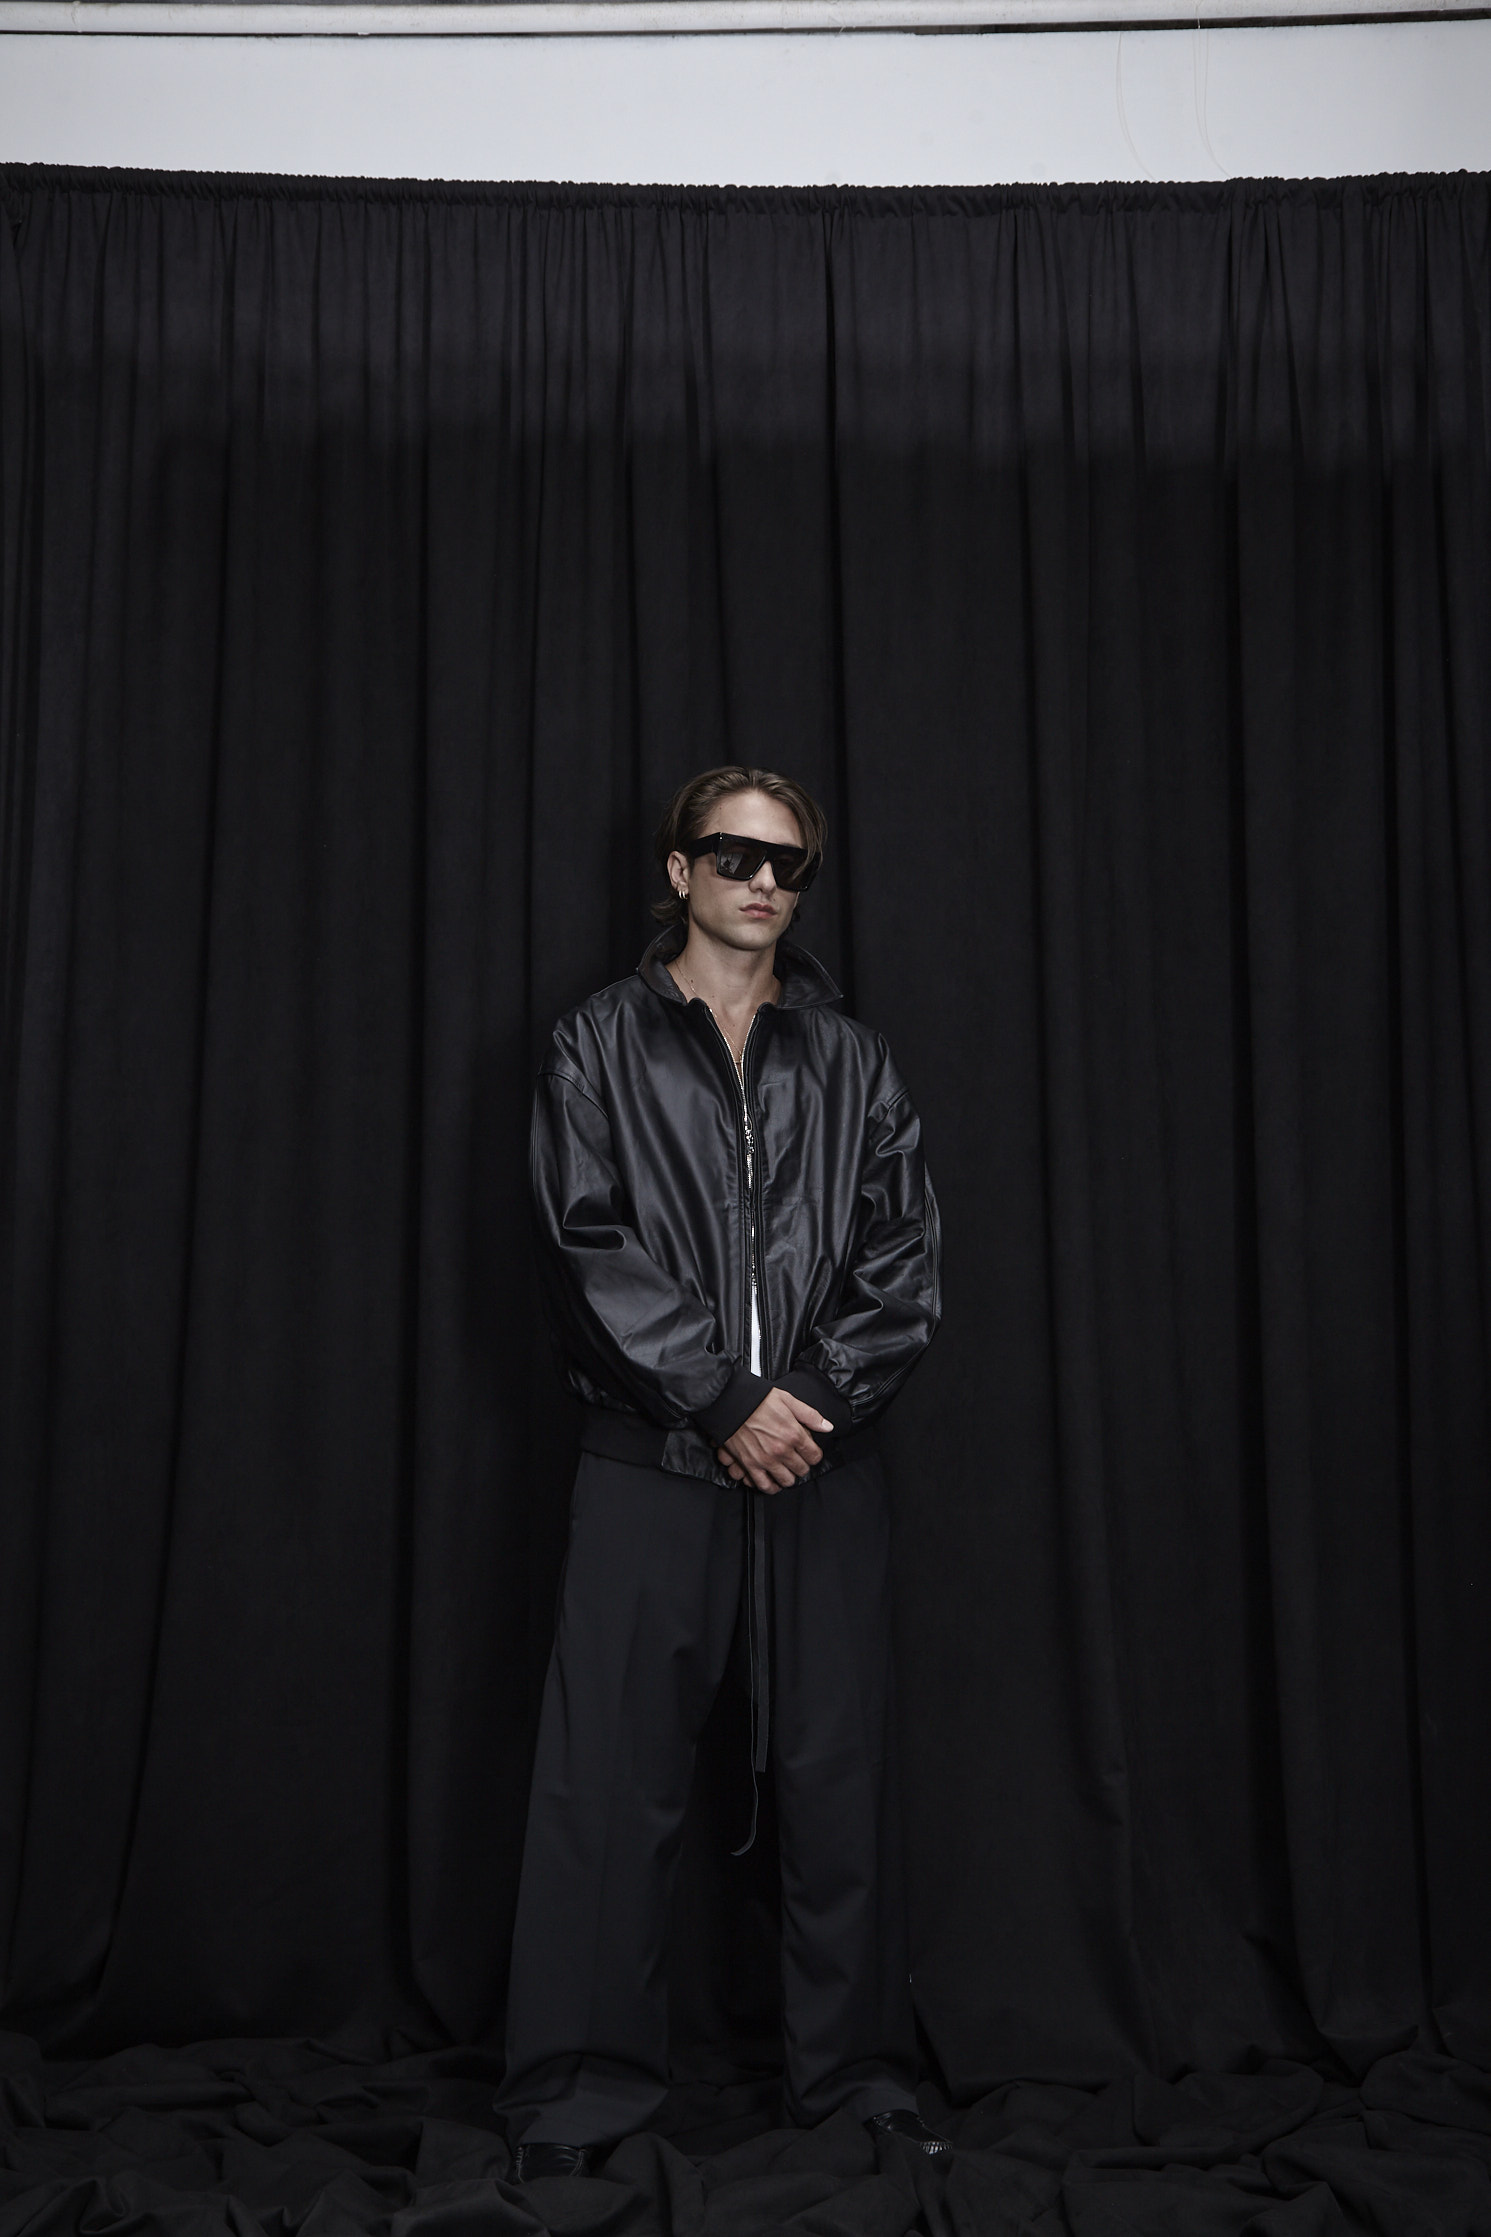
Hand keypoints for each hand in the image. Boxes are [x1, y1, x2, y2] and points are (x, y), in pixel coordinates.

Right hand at [717, 1388, 835, 1492]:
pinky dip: (771, 1486)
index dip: (814, 1454)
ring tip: (785, 1469)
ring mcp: (766, 1459)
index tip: (809, 1452)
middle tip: (797, 1459)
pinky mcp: (750, 1465)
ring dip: (788, 1476)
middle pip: (802, 1470)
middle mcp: (781, 1450)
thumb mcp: (788, 1400)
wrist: (731, 1402)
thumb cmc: (757, 1399)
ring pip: (787, 1481)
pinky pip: (765, 1485)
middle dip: (802, 1465)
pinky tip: (772, 1481)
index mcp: (793, 1434)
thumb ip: (810, 1415)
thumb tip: (827, 1426)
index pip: (814, 1456)